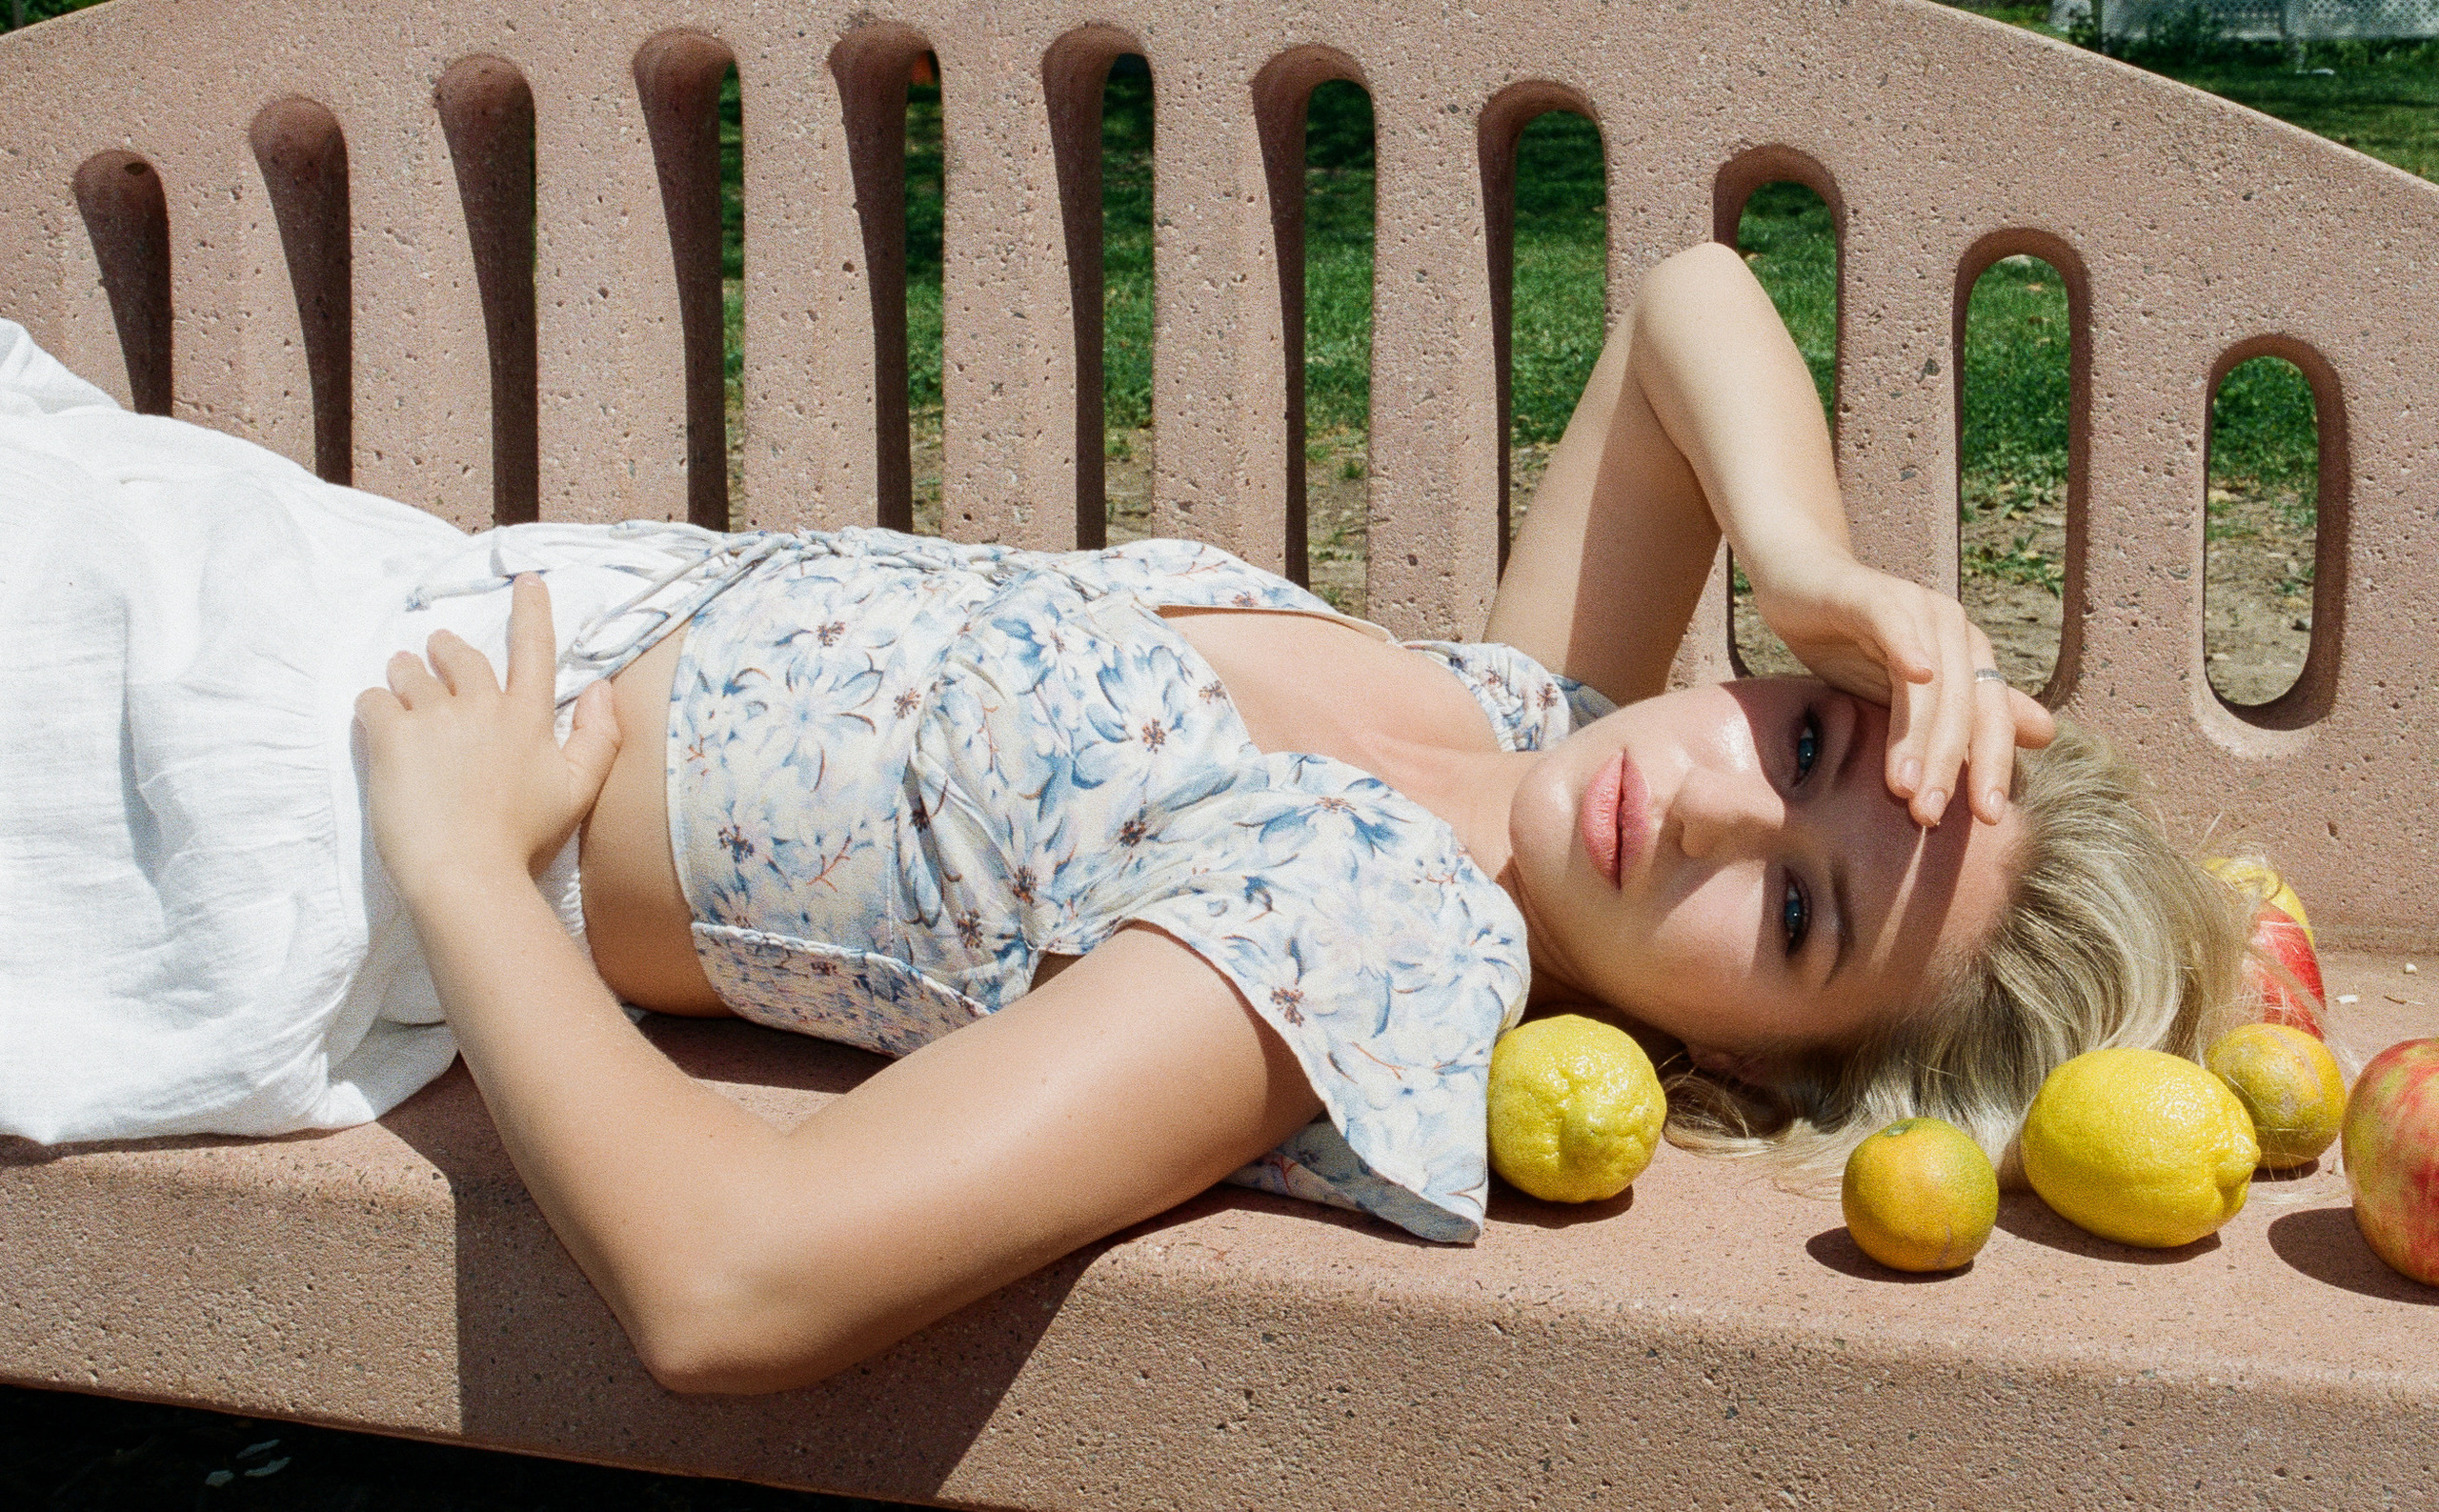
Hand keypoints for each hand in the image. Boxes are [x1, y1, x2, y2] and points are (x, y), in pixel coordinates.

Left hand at [356, 575, 622, 899]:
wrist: (466, 873)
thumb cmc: (524, 840)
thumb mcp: (578, 792)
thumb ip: (599, 737)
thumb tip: (602, 689)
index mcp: (527, 718)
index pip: (532, 650)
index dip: (531, 612)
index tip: (526, 580)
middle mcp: (482, 705)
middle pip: (460, 657)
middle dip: (446, 648)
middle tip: (434, 649)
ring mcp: (434, 717)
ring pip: (410, 673)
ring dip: (404, 672)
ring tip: (399, 681)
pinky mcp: (391, 737)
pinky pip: (372, 700)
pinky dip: (372, 706)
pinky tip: (374, 723)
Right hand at [1750, 554, 2053, 825]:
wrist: (1802, 582)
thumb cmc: (1854, 641)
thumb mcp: (1911, 692)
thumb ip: (1968, 713)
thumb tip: (2048, 734)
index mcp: (1969, 655)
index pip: (1991, 720)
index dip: (1993, 766)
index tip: (1986, 818)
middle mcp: (1954, 629)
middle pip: (1964, 707)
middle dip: (1949, 765)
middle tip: (1929, 815)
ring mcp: (1918, 607)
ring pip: (1931, 681)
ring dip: (1918, 735)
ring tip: (1903, 786)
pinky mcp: (1872, 594)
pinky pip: (1896, 624)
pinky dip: (1909, 648)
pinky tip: (1915, 676)